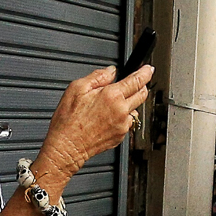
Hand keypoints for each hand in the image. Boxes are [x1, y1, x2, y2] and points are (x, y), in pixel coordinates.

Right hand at [40, 62, 153, 181]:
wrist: (66, 147)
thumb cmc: (68, 120)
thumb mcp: (77, 88)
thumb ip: (98, 76)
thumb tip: (111, 71)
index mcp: (112, 96)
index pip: (137, 80)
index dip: (145, 72)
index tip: (148, 69)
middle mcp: (121, 111)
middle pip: (142, 95)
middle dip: (141, 87)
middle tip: (134, 83)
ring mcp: (123, 125)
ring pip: (135, 110)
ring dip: (129, 104)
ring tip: (110, 106)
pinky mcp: (120, 136)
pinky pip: (127, 124)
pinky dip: (121, 118)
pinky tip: (106, 119)